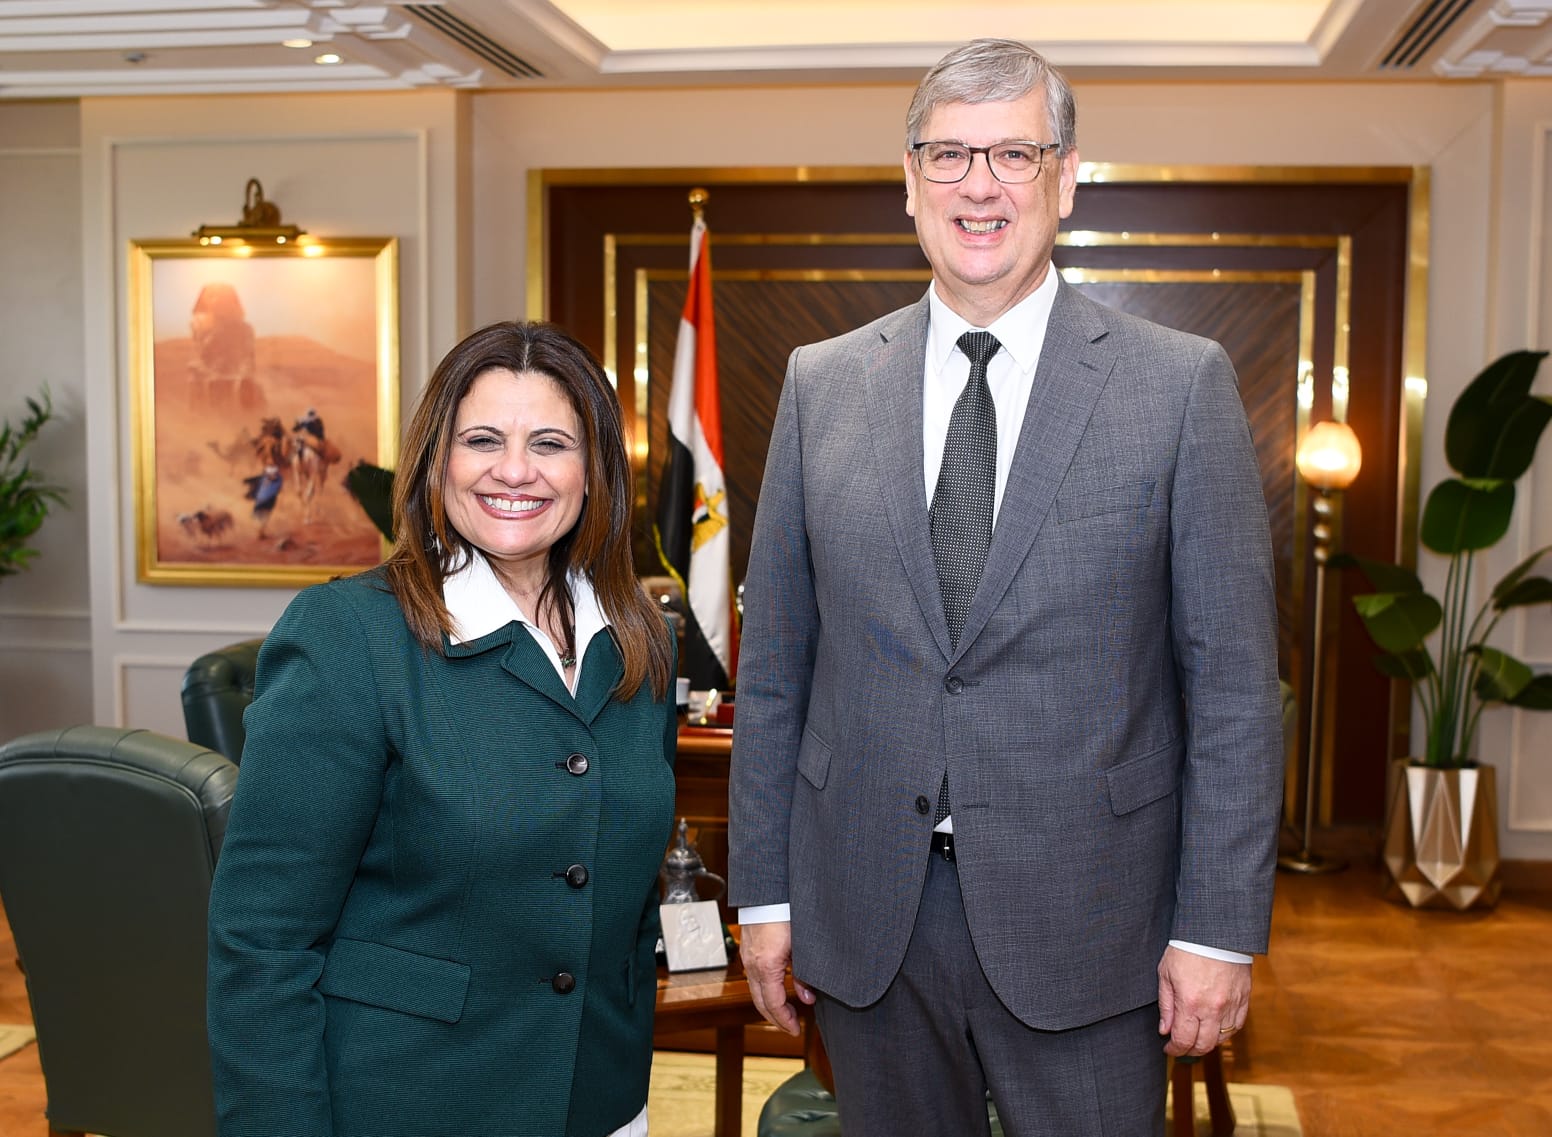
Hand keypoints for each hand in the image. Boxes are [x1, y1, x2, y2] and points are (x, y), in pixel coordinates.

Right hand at [738, 920, 814, 1035]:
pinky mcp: (748, 949)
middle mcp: (753, 964)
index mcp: (767, 966)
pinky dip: (765, 989)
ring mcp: (748, 957)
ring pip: (756, 990)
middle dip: (776, 1019)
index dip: (785, 1021)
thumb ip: (804, 974)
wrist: (768, 890)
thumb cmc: (786, 913)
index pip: (773, 1004)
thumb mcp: (802, 946)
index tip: (796, 1030)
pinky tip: (778, 988)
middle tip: (791, 1027)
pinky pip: (754, 977)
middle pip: (761, 1002)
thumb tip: (808, 997)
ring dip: (770, 1005)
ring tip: (786, 1011)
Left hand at [1157, 945, 1250, 1056]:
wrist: (1215, 932)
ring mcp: (1231, 1005)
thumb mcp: (1166, 974)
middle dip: (1190, 1051)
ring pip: (1221, 1038)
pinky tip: (1215, 1027)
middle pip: (1204, 1045)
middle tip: (1182, 1047)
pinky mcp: (1244, 999)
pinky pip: (1236, 1026)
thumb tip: (1165, 1030)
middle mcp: (1212, 1008)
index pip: (1183, 1040)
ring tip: (1197, 1035)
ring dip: (1208, 1042)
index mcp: (1190, 1002)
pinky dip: (1225, 1032)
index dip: (1175, 1049)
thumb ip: (1166, 1005)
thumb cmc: (1186, 948)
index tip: (1169, 1048)